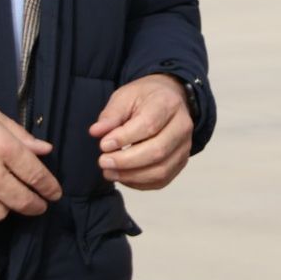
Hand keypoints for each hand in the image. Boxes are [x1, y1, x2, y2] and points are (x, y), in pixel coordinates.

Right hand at [0, 92, 61, 226]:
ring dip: (10, 211)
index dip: (49, 187)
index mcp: (2, 147)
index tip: (55, 194)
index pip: (35, 175)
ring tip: (12, 204)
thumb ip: (21, 136)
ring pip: (0, 214)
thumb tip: (45, 150)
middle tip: (41, 205)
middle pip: (21, 200)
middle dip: (36, 206)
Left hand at [88, 74, 192, 189]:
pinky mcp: (180, 162)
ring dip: (131, 175)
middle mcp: (182, 126)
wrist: (168, 99)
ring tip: (109, 172)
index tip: (103, 144)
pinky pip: (162, 180)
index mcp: (168, 104)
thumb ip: (111, 115)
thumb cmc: (145, 98)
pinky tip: (123, 176)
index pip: (149, 125)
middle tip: (103, 161)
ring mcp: (184, 146)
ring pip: (161, 170)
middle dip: (126, 161)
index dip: (124, 138)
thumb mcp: (125, 96)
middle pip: (157, 151)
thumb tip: (96, 132)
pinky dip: (139, 183)